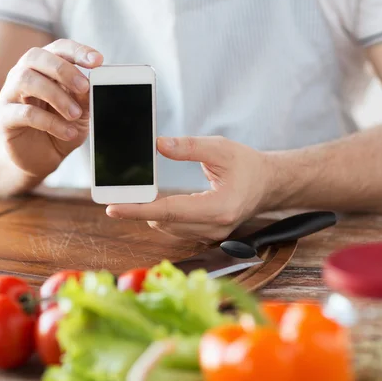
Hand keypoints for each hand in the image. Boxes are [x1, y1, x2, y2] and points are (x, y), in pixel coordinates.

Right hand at [0, 39, 102, 177]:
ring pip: (27, 80)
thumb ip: (84, 97)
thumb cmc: (59, 127)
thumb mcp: (79, 112)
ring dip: (56, 96)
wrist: (39, 157)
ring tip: (75, 114)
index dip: (77, 51)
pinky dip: (50, 122)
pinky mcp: (4, 117)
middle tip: (84, 87)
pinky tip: (68, 132)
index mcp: (44, 66)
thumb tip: (92, 85)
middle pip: (37, 57)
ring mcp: (10, 94)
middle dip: (64, 70)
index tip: (98, 61)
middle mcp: (23, 74)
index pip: (58, 48)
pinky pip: (25, 113)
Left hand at [106, 136, 276, 241]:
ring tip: (139, 194)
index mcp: (220, 208)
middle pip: (164, 222)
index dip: (138, 210)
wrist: (268, 184)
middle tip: (117, 193)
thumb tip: (158, 145)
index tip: (113, 208)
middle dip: (139, 209)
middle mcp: (215, 227)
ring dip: (151, 212)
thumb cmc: (247, 164)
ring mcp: (212, 235)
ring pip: (167, 227)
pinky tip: (158, 202)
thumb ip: (189, 147)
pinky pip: (176, 228)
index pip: (170, 211)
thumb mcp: (220, 148)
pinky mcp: (207, 235)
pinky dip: (163, 215)